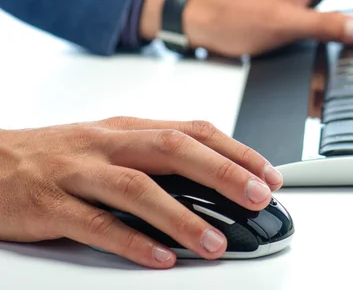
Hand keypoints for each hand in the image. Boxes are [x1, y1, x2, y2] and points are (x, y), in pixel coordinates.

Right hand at [0, 117, 281, 268]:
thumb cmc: (55, 155)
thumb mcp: (110, 144)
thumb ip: (155, 156)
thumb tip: (211, 176)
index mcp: (127, 128)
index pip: (194, 131)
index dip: (235, 151)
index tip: (268, 173)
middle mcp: (108, 144)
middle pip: (175, 150)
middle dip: (223, 173)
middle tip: (258, 198)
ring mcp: (78, 172)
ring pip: (138, 189)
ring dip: (182, 216)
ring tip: (215, 242)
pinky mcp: (51, 205)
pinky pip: (95, 224)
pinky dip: (131, 241)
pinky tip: (159, 257)